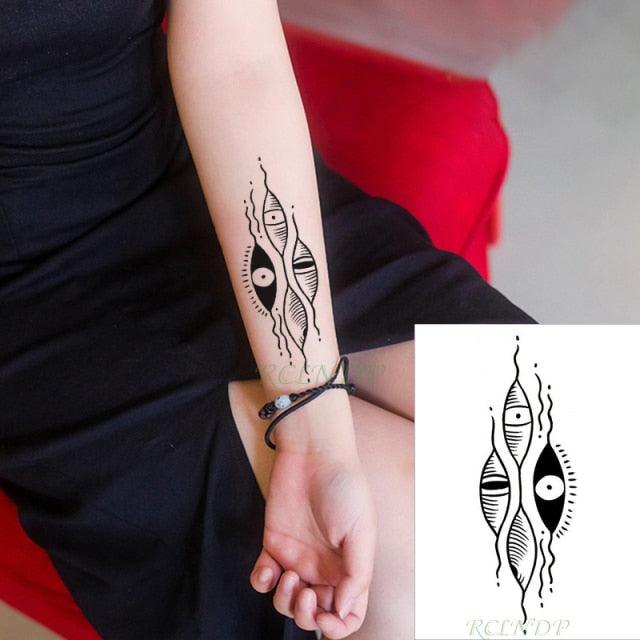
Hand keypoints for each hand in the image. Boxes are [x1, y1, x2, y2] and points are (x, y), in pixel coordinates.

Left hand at [249, 401, 375, 638]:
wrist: (314, 454)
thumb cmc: (344, 487)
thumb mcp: (361, 531)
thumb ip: (356, 575)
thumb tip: (343, 611)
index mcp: (348, 568)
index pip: (348, 613)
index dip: (338, 627)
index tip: (326, 618)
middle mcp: (323, 568)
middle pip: (314, 613)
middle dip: (306, 615)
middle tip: (303, 592)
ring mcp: (297, 557)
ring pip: (286, 601)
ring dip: (284, 600)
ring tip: (287, 575)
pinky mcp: (273, 544)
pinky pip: (263, 579)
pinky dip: (262, 584)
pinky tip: (268, 570)